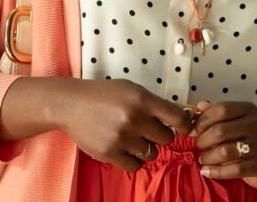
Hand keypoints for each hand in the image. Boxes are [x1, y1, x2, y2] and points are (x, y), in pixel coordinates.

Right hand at [59, 79, 192, 170]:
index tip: (183, 129)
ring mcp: (122, 138)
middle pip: (166, 139)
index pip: (178, 118)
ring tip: (131, 138)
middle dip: (159, 135)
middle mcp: (134, 118)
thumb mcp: (131, 89)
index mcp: (142, 99)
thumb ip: (154, 103)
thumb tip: (180, 117)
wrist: (71, 104)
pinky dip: (132, 159)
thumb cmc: (103, 95)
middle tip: (147, 130)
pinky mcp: (110, 153)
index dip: (185, 126)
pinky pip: (135, 166)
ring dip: (145, 148)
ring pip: (151, 154)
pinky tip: (124, 148)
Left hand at [192, 100, 256, 187]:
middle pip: (220, 130)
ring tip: (202, 159)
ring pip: (225, 151)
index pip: (222, 109)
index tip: (194, 129)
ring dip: (208, 156)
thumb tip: (198, 107)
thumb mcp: (234, 121)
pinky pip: (235, 169)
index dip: (203, 119)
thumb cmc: (247, 138)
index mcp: (248, 110)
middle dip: (203, 140)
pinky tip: (206, 171)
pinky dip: (216, 171)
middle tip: (198, 145)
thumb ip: (216, 113)